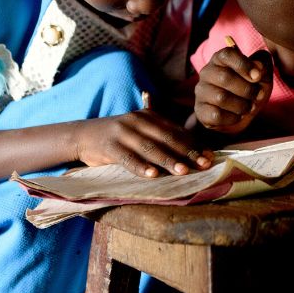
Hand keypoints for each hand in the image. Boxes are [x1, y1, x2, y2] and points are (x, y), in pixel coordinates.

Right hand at [74, 108, 214, 177]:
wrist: (83, 135)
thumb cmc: (119, 138)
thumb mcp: (140, 131)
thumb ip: (162, 137)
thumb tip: (191, 153)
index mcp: (150, 117)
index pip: (176, 131)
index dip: (194, 144)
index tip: (210, 156)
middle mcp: (138, 121)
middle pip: (167, 138)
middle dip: (187, 152)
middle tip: (204, 164)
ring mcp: (123, 132)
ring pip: (150, 148)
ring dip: (168, 160)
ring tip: (183, 171)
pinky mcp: (110, 146)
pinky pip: (128, 158)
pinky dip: (141, 167)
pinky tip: (152, 175)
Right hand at [193, 46, 273, 133]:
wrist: (242, 111)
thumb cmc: (250, 87)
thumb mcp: (261, 74)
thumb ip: (262, 65)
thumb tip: (258, 66)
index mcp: (220, 59)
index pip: (227, 54)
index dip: (244, 65)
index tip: (258, 76)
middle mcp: (207, 72)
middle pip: (225, 77)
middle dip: (247, 89)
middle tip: (258, 95)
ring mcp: (201, 91)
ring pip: (221, 98)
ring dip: (241, 105)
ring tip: (249, 107)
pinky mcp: (200, 110)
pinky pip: (216, 115)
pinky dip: (232, 118)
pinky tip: (238, 116)